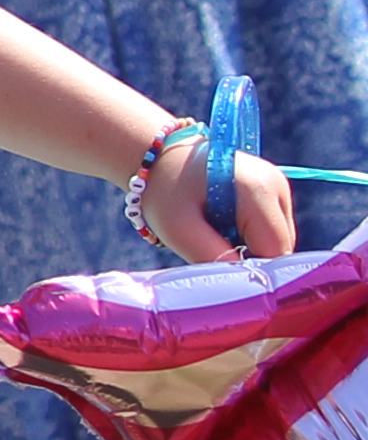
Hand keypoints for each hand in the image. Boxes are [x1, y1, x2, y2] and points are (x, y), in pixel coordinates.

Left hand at [142, 137, 299, 263]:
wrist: (159, 157)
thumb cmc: (165, 193)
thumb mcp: (179, 229)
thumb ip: (214, 257)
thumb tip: (248, 282)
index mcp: (259, 190)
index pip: (275, 251)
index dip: (252, 267)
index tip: (221, 268)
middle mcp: (277, 185)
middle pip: (280, 247)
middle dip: (250, 256)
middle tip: (210, 244)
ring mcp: (279, 185)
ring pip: (277, 240)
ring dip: (249, 246)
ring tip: (213, 230)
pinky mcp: (275, 190)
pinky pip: (270, 229)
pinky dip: (249, 235)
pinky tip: (222, 223)